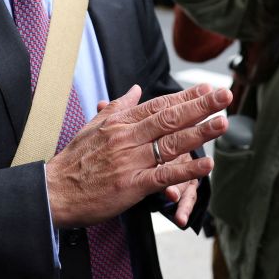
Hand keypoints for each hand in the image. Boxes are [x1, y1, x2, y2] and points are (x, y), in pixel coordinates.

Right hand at [46, 84, 230, 227]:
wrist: (54, 191)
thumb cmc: (75, 160)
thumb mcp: (95, 126)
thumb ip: (118, 107)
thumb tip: (136, 89)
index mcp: (120, 122)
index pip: (159, 104)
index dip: (186, 96)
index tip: (208, 88)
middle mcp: (127, 137)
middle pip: (169, 118)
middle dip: (200, 106)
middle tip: (225, 96)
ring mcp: (129, 161)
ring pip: (170, 144)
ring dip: (199, 133)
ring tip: (222, 122)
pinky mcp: (130, 185)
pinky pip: (163, 176)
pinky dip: (186, 170)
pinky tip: (205, 164)